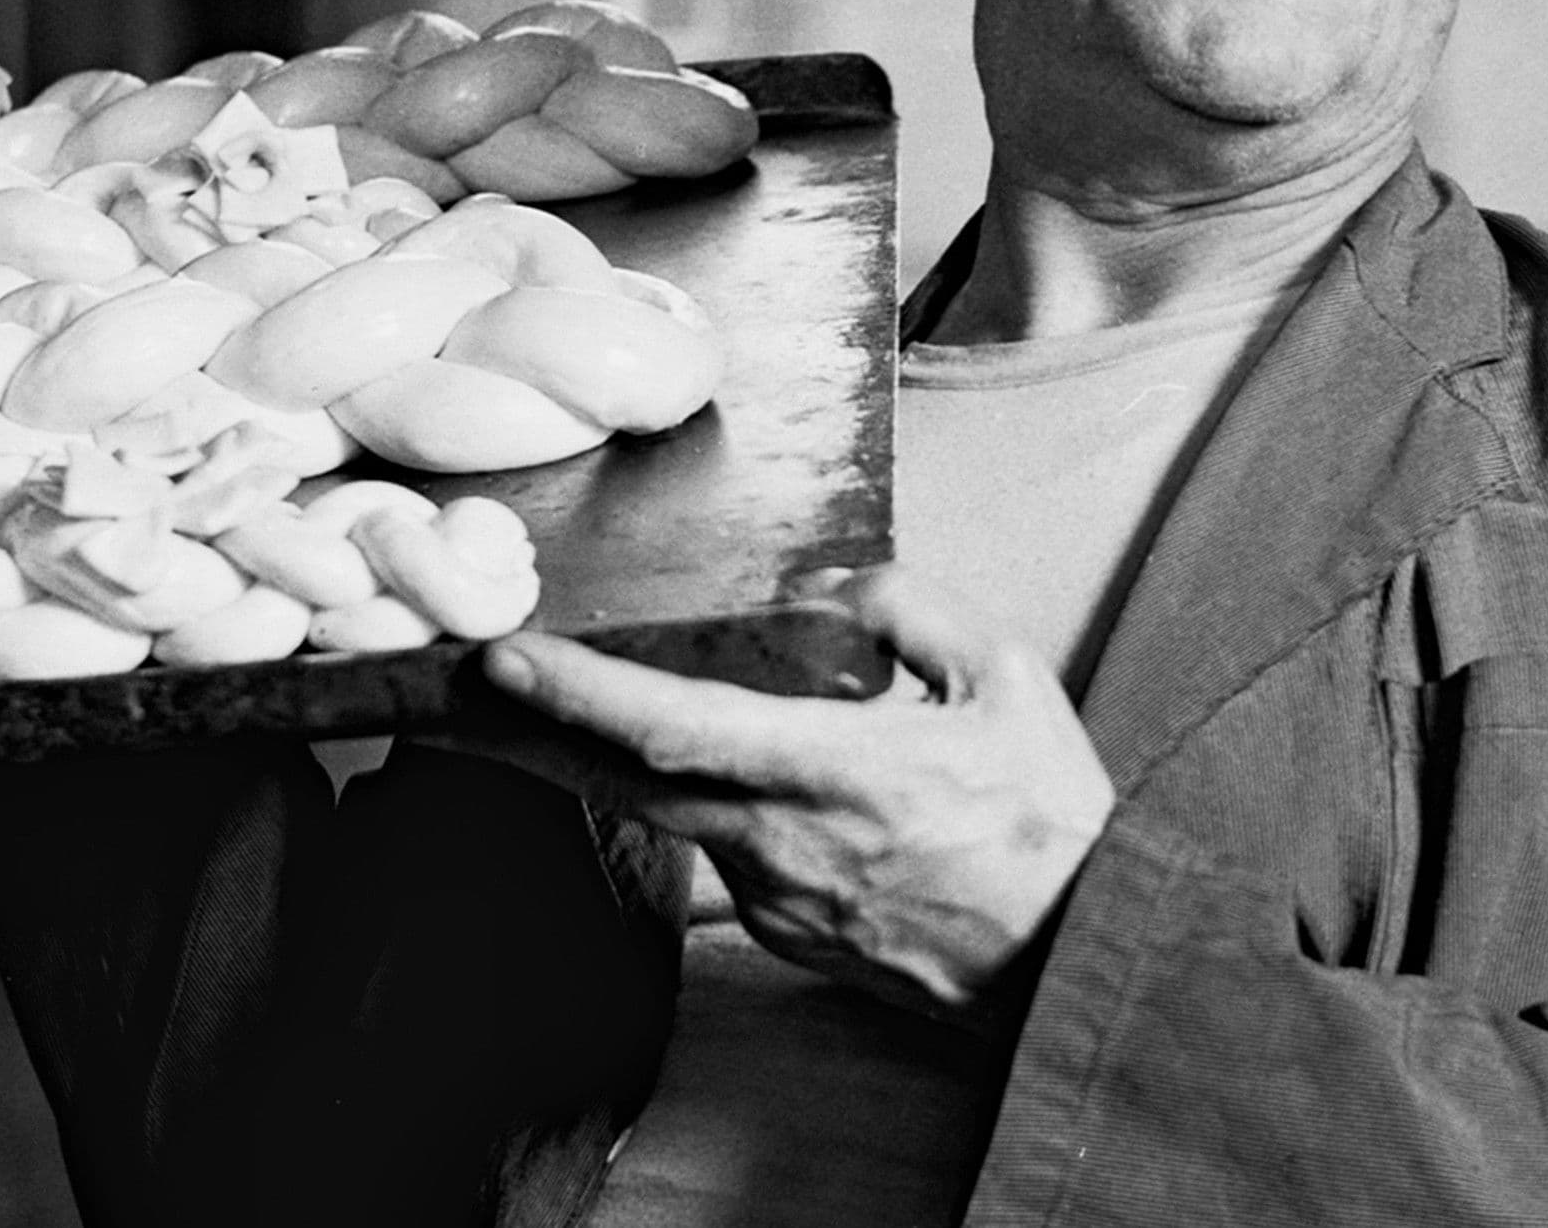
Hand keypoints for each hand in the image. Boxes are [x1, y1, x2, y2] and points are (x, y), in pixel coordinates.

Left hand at [475, 566, 1112, 1027]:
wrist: (1079, 957)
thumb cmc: (1051, 821)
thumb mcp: (1008, 678)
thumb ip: (910, 610)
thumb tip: (831, 590)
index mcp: (837, 772)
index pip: (677, 727)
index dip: (581, 694)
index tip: (507, 658)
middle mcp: (787, 846)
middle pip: (629, 784)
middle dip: (539, 731)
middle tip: (467, 687)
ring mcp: (779, 903)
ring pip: (677, 817)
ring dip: (626, 766)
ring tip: (575, 710)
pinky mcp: (787, 937)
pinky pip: (727, 855)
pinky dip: (711, 808)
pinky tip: (730, 779)